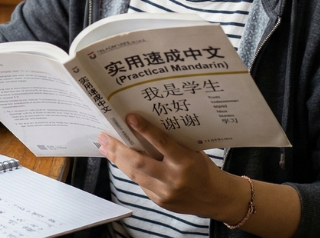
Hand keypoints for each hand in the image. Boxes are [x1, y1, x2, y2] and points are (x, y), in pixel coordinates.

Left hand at [98, 113, 247, 221]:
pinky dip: (129, 171)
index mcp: (185, 161)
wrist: (215, 197)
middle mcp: (173, 178)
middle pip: (139, 163)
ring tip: (105, 147)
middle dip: (118, 149)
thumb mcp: (192, 151)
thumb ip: (172, 143)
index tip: (129, 117)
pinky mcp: (159, 201)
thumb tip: (144, 127)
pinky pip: (141, 183)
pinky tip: (120, 161)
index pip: (162, 143)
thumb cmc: (203, 168)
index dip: (145, 130)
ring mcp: (165, 192)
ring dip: (117, 159)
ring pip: (135, 174)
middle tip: (104, 136)